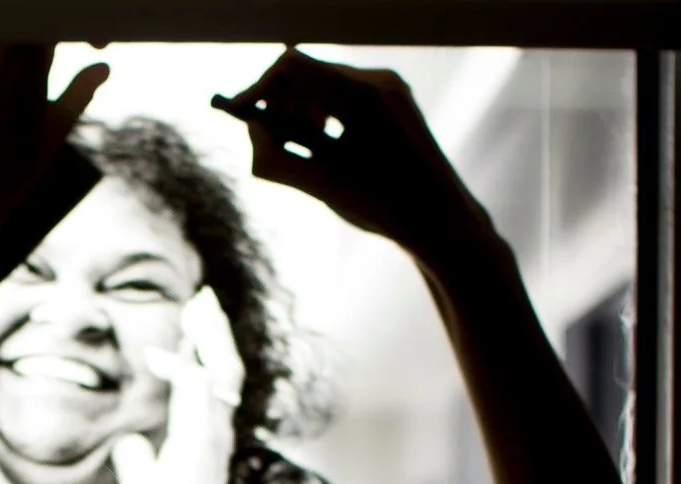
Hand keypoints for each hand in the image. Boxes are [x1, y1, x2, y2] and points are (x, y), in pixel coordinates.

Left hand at [0, 45, 108, 253]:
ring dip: (12, 71)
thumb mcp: (57, 128)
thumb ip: (81, 90)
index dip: (73, 30)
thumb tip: (103, 69)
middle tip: (52, 77)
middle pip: (19, 35)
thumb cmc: (13, 169)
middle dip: (39, 53)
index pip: (50, 25)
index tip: (92, 44)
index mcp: (21, 57)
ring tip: (19, 114)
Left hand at [110, 287, 241, 483]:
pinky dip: (180, 367)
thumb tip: (129, 443)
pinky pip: (197, 389)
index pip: (209, 388)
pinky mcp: (203, 438)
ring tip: (198, 306)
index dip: (201, 355)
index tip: (189, 329)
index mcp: (205, 441)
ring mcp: (214, 435)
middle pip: (224, 371)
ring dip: (210, 336)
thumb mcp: (147, 483)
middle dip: (214, 334)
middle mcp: (216, 434)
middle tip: (203, 300)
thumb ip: (140, 461)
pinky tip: (155, 357)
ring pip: (222, 371)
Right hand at [220, 49, 499, 270]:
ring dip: (301, 110)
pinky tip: (326, 145)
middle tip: (268, 142)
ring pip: (323, 81)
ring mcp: (389, 86)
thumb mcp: (320, 185)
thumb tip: (251, 131)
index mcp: (360, 97)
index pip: (291, 67)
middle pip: (306, 71)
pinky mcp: (394, 98)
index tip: (238, 115)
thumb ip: (276, 158)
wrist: (442, 220)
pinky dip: (324, 113)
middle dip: (280, 104)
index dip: (257, 89)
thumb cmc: (383, 207)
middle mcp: (377, 80)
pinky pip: (344, 92)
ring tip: (302, 150)